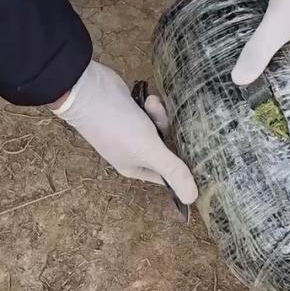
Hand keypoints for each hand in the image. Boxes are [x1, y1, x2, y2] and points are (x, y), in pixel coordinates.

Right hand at [51, 61, 197, 202]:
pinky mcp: (132, 111)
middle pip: (167, 148)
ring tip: (152, 106)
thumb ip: (172, 171)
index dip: (184, 168)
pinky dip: (153, 105)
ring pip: (161, 127)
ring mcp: (132, 130)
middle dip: (171, 134)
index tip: (202, 157)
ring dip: (161, 116)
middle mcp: (133, 152)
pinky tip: (148, 99)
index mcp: (135, 168)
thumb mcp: (149, 150)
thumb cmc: (118, 126)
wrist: (87, 91)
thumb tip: (192, 199)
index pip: (167, 175)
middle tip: (171, 123)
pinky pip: (152, 111)